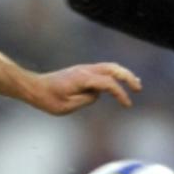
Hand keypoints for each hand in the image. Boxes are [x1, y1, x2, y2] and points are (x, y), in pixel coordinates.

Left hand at [27, 62, 141, 114]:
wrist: (34, 88)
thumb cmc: (47, 99)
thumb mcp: (66, 106)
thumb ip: (85, 100)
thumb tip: (97, 95)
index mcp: (82, 78)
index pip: (108, 83)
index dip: (120, 93)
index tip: (127, 105)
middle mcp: (85, 70)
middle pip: (112, 69)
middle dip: (128, 77)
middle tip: (138, 89)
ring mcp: (84, 69)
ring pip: (109, 67)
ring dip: (123, 74)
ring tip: (135, 84)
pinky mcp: (82, 72)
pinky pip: (103, 70)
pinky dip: (114, 74)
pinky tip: (119, 83)